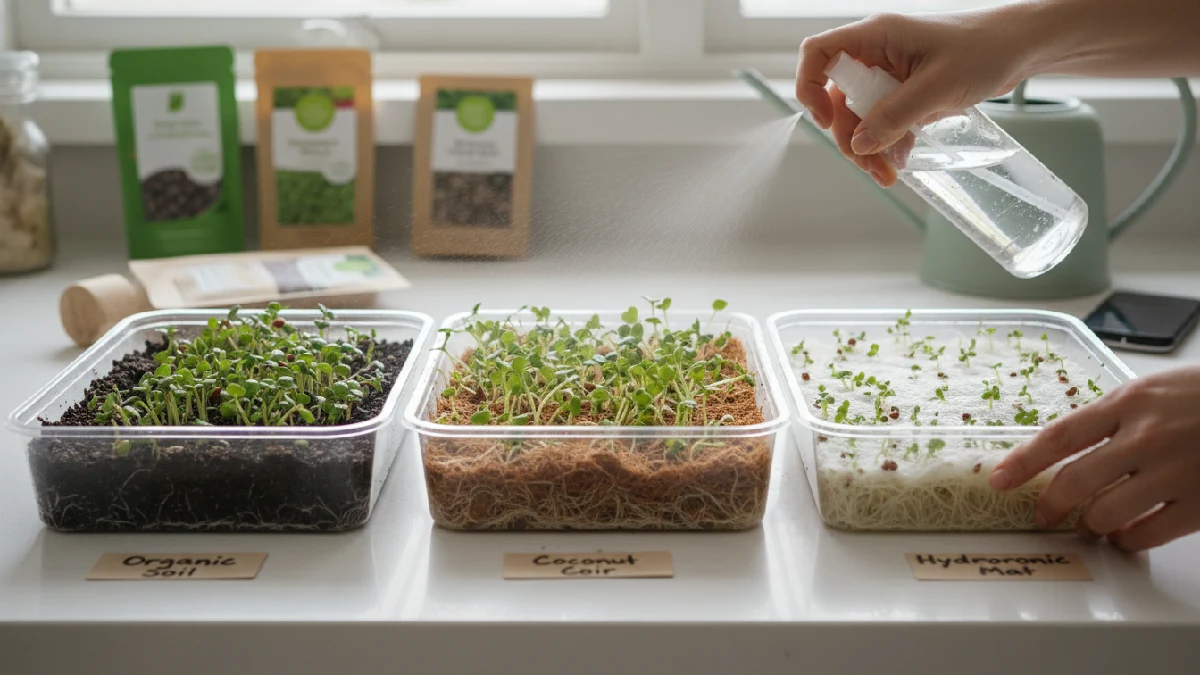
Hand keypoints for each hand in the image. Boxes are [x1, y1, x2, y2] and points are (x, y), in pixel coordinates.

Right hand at [794, 10, 1035, 186]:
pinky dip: (887, 145)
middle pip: (838, 99)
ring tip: (889, 174)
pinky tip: (901, 162)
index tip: (827, 120)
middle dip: (850, 136)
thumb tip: (860, 144)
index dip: (810, 87)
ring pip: (859, 117)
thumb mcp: (938, 85)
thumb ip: (895, 115)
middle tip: (871, 166)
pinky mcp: (904, 94)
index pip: (819, 54)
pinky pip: (882, 123)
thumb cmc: (984, 49)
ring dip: (868, 148)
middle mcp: (876, 55)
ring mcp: (889, 76)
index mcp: (876, 36)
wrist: (1020, 49)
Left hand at [989, 366, 1199, 551]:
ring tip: (1090, 525)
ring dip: (1089, 525)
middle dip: (1050, 504)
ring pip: (1104, 514)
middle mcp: (1145, 438)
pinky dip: (1128, 540)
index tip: (997, 479)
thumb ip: (1115, 415)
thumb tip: (1070, 444)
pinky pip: (1147, 534)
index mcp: (1129, 403)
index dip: (1022, 461)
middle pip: (1074, 482)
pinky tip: (1125, 536)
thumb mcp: (1156, 388)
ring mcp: (1174, 473)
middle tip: (1043, 514)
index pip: (1059, 436)